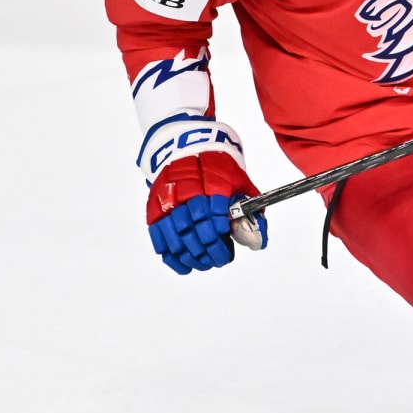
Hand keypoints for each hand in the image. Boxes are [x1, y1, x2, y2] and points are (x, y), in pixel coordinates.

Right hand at [143, 125, 267, 273]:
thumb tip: (258, 242)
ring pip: (176, 237)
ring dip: (191, 256)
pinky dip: (172, 256)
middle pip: (195, 231)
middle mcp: (187, 191)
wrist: (187, 147)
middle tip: (219, 259)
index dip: (220, 239)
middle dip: (209, 251)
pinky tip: (185, 265)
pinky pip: (159, 238)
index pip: (215, 219)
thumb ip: (251, 213)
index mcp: (212, 182)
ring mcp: (168, 200)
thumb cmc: (219, 170)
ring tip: (204, 262)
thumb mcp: (241, 184)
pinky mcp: (154, 208)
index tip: (228, 250)